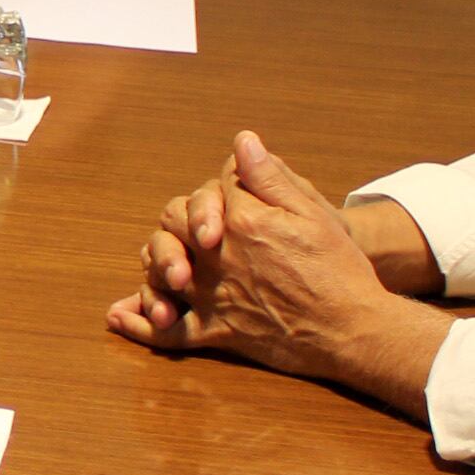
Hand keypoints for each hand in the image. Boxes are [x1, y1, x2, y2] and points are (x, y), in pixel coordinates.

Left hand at [107, 132, 448, 415]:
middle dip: (181, 220)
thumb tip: (242, 142)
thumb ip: (270, 178)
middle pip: (174, 224)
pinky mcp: (216, 332)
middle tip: (200, 230)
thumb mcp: (312, 212)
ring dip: (156, 263)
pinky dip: (142, 324)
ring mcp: (212, 296)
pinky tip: (120, 315)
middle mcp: (218, 256)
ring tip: (162, 264)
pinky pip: (169, 332)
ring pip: (162, 270)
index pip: (211, 191)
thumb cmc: (339, 269)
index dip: (222, 192)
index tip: (238, 196)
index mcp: (242, 220)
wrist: (354, 329)